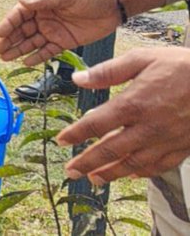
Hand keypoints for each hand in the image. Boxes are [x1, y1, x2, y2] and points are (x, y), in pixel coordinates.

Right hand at [0, 0, 120, 65]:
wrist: (113, 5)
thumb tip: (21, 0)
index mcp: (40, 4)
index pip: (19, 15)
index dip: (8, 24)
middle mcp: (43, 18)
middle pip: (21, 31)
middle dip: (8, 40)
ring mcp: (52, 31)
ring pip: (31, 43)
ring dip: (18, 50)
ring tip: (4, 58)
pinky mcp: (64, 42)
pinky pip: (47, 51)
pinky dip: (37, 57)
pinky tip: (26, 62)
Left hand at [58, 47, 189, 182]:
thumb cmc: (181, 66)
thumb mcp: (142, 58)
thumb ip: (108, 71)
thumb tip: (78, 78)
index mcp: (133, 104)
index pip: (95, 124)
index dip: (75, 134)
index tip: (60, 141)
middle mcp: (148, 127)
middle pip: (110, 150)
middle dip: (87, 162)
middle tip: (70, 172)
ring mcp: (166, 140)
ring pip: (133, 163)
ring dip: (111, 173)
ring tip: (93, 179)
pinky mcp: (183, 147)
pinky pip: (159, 166)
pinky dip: (142, 173)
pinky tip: (131, 174)